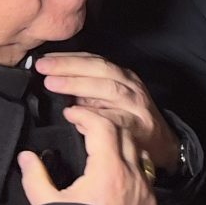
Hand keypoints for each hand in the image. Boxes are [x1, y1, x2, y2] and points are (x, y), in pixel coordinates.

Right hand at [19, 106, 159, 204]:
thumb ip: (36, 177)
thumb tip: (25, 157)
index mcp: (109, 169)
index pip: (102, 127)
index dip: (85, 115)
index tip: (70, 114)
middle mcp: (132, 174)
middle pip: (123, 133)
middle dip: (103, 123)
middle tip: (83, 124)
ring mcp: (146, 189)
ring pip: (139, 151)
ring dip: (121, 141)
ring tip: (102, 144)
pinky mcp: (152, 204)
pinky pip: (146, 173)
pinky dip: (132, 163)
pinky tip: (118, 170)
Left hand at [35, 52, 180, 174]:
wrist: (161, 145)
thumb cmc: (130, 121)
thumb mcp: (109, 100)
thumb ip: (86, 91)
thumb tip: (51, 82)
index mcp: (122, 77)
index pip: (94, 61)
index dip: (68, 58)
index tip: (44, 60)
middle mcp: (131, 87)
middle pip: (101, 70)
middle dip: (70, 67)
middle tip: (44, 69)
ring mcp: (136, 106)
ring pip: (109, 89)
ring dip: (79, 84)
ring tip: (53, 85)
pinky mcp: (139, 126)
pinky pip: (115, 118)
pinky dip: (95, 115)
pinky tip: (75, 115)